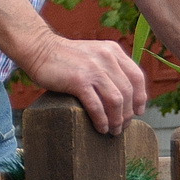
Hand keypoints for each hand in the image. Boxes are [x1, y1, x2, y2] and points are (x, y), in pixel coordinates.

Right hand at [16, 32, 147, 134]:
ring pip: (116, 101)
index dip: (141, 98)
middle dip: (128, 114)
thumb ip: (108, 66)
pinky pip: (96, 106)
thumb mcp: (93, 53)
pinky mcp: (78, 81)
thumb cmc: (65, 56)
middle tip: (122, 127)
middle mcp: (106, 58)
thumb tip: (124, 94)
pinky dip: (101, 120)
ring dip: (117, 120)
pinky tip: (101, 127)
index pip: (137, 77)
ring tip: (112, 131)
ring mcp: (93, 69)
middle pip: (128, 92)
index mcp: (112, 51)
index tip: (138, 112)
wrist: (38, 48)